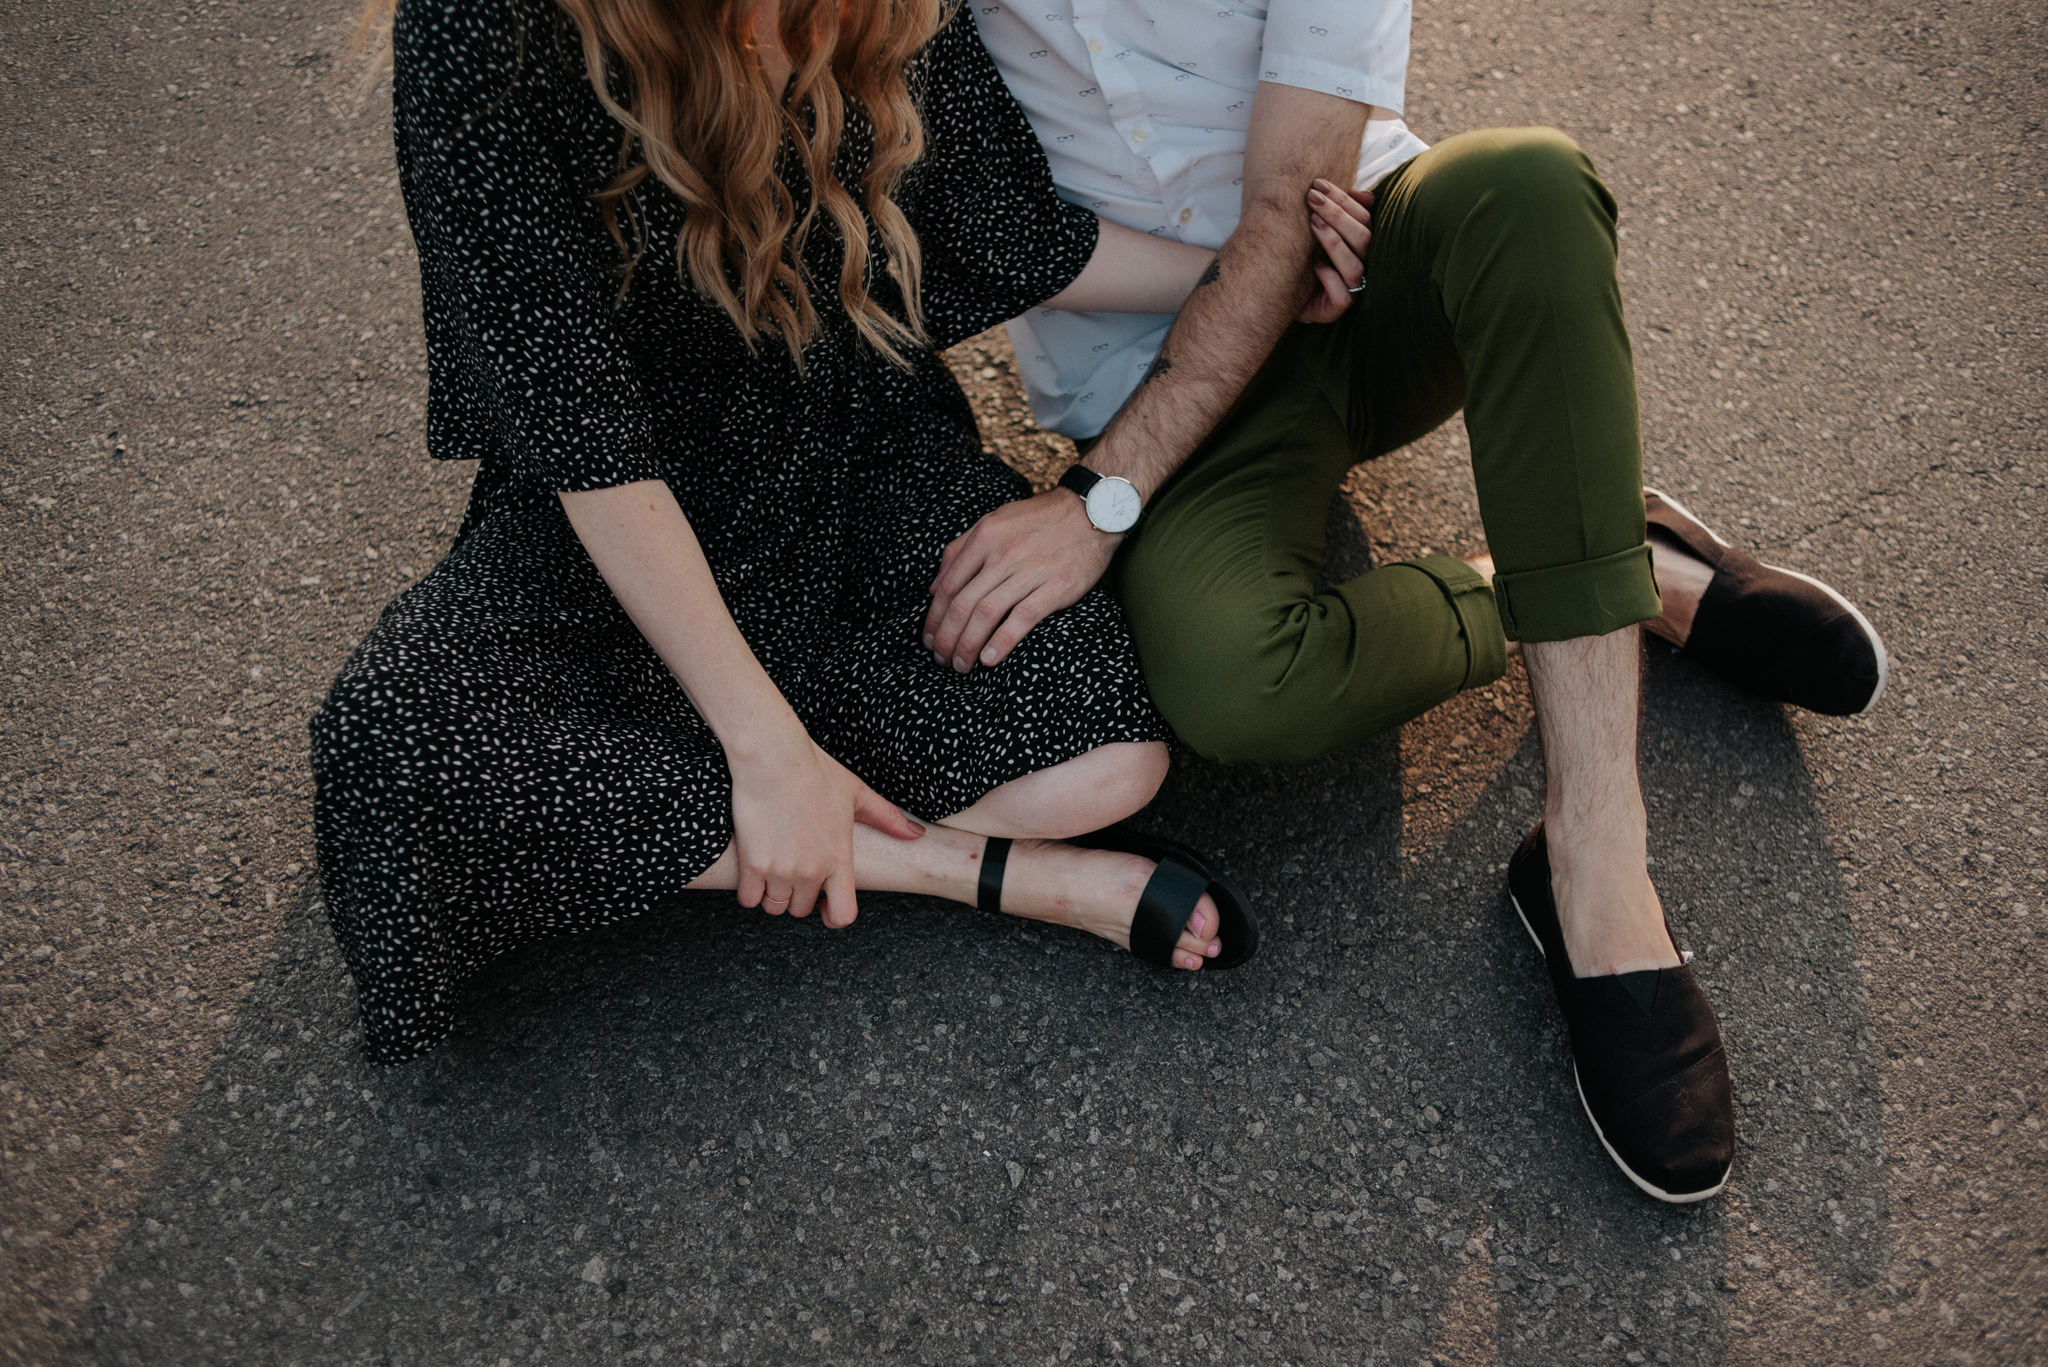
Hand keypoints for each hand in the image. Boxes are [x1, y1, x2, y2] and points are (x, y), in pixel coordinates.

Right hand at [729, 723, 922, 928]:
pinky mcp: (752, 863)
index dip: (832, 916)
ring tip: (773, 867)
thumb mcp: (858, 793)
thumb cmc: (815, 770)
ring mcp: (781, 869)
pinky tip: (754, 868)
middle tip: (793, 869)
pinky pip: (747, 898)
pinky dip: (748, 889)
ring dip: (772, 894)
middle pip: (801, 910)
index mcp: (839, 858)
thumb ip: (888, 819)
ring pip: (774, 906)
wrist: (772, 756)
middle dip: (797, 896)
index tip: (823, 903)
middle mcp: (812, 870)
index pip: (843, 915)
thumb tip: (916, 834)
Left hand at [924, 489, 1116, 670]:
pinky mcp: (1055, 587)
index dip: (933, 617)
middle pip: (962, 603)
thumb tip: (933, 587)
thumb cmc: (1041, 519)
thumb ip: (961, 549)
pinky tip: (989, 660)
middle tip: (940, 659)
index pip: (947, 585)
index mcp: (985, 537)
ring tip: (960, 665)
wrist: (1092, 511)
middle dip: (946, 637)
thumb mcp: (995, 522)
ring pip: (986, 613)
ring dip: (967, 644)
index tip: (929, 638)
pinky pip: (1022, 618)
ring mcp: (1030, 570)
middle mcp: (1003, 553)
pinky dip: (1002, 642)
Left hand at [1299, 179, 1372, 323]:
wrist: (1274, 288)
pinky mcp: (1335, 310)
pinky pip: (1343, 298)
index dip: (1344, 200)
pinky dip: (1330, 279)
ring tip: (1312, 223)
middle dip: (1338, 215)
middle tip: (1312, 199)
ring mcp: (1350, 289)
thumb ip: (1336, 211)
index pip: (1364, 219)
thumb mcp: (1314, 227)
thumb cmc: (1297, 254)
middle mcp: (1359, 266)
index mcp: (1358, 244)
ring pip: (1355, 268)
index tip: (1319, 185)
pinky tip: (1315, 266)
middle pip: (1363, 240)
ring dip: (1334, 242)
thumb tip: (1368, 196)